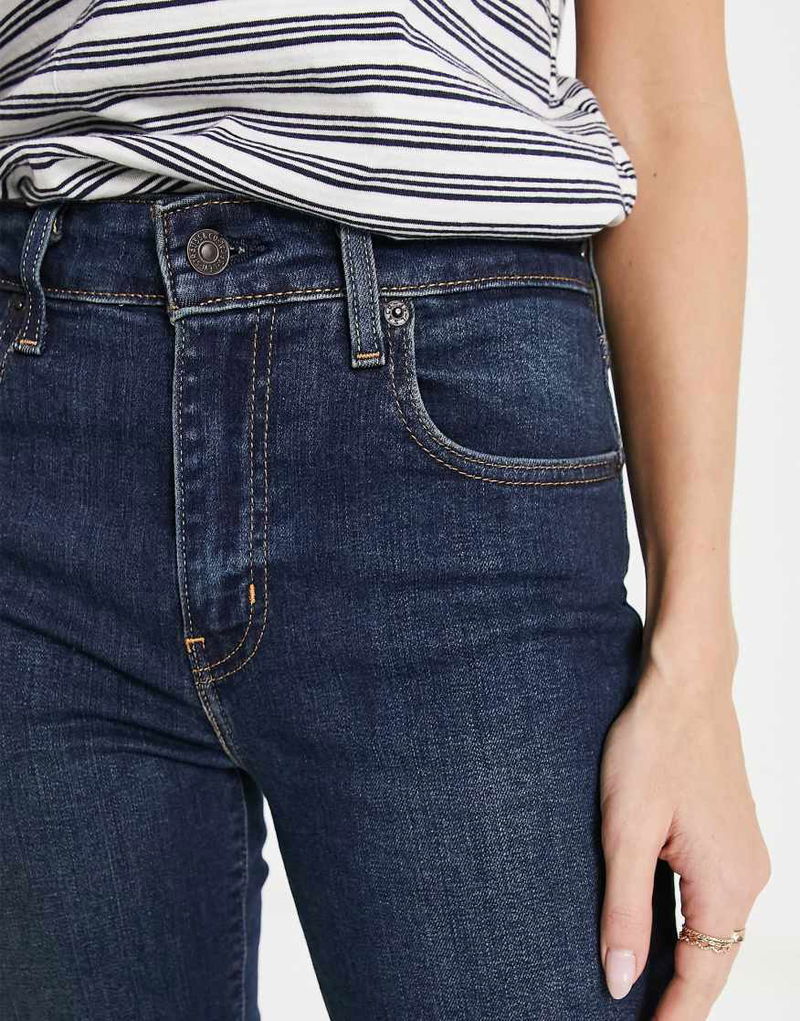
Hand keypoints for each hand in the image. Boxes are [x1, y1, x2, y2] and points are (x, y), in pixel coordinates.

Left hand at [599, 624, 769, 1018]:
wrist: (684, 685)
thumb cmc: (652, 746)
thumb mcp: (625, 831)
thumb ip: (625, 910)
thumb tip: (621, 981)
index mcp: (727, 883)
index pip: (702, 979)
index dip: (671, 1019)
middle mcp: (749, 875)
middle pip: (714, 962)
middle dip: (678, 999)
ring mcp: (746, 854)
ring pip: (714, 931)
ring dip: (683, 964)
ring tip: (641, 990)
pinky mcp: (732, 835)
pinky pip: (714, 900)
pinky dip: (688, 927)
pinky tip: (659, 931)